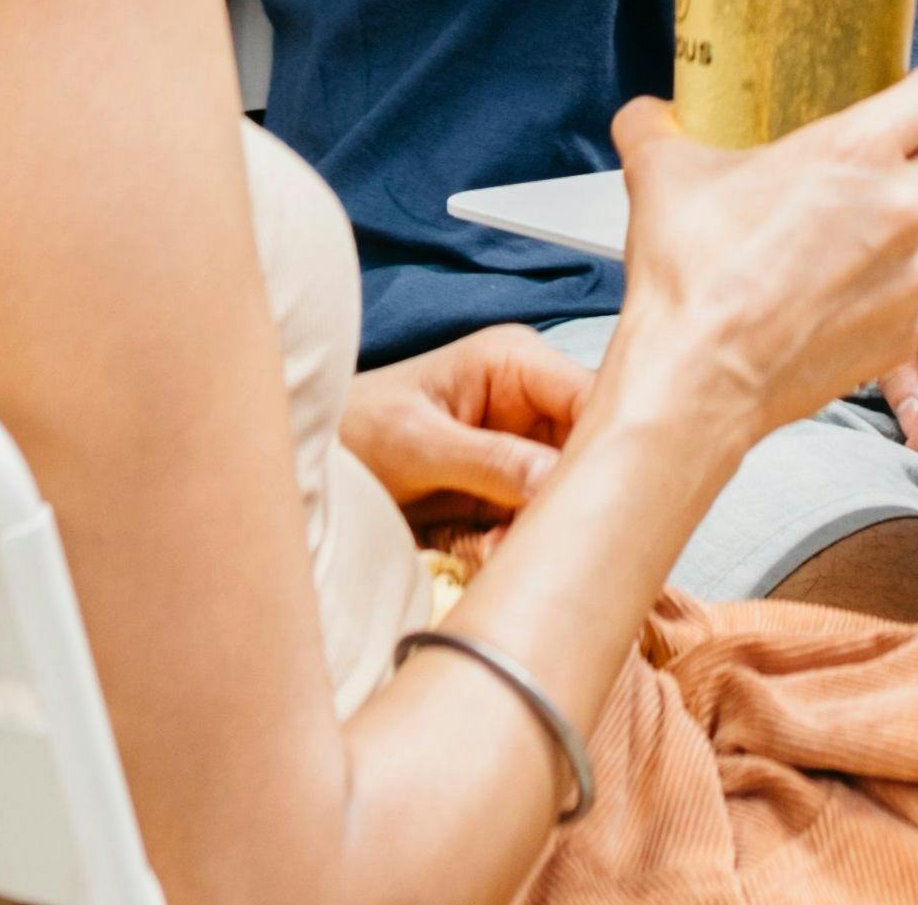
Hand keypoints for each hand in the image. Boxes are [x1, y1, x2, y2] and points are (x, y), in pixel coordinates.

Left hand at [343, 325, 592, 543]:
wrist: (314, 462)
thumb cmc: (356, 429)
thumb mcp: (417, 442)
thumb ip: (488, 459)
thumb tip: (557, 478)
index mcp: (514, 363)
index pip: (588, 394)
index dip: (604, 441)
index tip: (593, 494)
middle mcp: (528, 401)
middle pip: (584, 450)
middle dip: (561, 497)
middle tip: (529, 535)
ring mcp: (519, 447)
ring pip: (562, 491)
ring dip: (535, 528)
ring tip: (491, 550)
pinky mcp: (505, 489)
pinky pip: (532, 519)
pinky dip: (514, 543)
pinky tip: (481, 554)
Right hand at [605, 67, 917, 452]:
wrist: (697, 378)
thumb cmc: (692, 278)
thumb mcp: (661, 174)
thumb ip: (655, 126)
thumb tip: (646, 117)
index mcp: (857, 151)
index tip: (904, 101)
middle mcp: (900, 208)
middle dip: (912, 160)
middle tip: (861, 175)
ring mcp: (912, 276)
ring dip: (902, 228)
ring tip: (840, 242)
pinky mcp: (905, 334)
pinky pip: (916, 296)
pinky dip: (888, 292)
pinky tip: (835, 296)